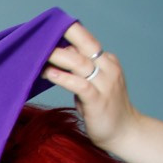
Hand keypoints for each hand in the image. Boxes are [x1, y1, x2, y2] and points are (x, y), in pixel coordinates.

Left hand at [44, 21, 136, 152]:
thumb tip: (57, 57)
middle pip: (85, 45)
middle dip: (65, 35)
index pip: (86, 41)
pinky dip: (64, 78)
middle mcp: (108, 68)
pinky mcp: (98, 100)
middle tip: (42, 31)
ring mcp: (105, 84)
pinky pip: (80, 85)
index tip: (47, 29)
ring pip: (80, 63)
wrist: (124, 132)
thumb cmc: (103, 109)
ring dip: (58, 57)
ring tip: (38, 52)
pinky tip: (49, 73)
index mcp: (107, 62)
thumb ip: (78, 71)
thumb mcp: (91, 85)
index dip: (68, 33)